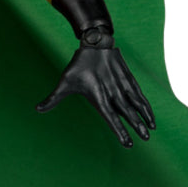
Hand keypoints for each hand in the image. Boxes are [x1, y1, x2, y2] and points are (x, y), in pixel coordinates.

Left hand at [37, 36, 154, 147]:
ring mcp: (121, 84)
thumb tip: (37, 109)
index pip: (110, 117)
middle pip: (126, 112)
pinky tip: (150, 116)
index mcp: (97, 95)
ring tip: (150, 131)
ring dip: (143, 117)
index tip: (127, 142)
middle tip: (144, 140)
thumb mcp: (64, 82)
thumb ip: (53, 98)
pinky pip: (139, 94)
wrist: (95, 43)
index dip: (119, 130)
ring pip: (135, 104)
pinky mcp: (128, 78)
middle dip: (135, 126)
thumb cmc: (78, 66)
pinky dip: (145, 105)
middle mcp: (111, 91)